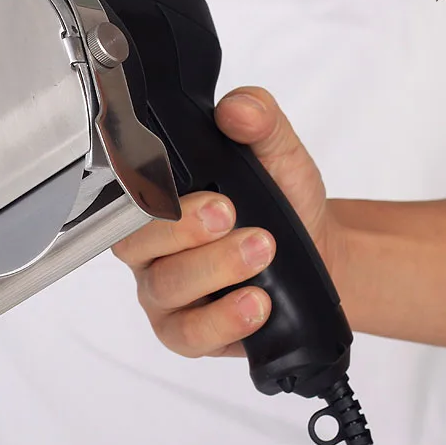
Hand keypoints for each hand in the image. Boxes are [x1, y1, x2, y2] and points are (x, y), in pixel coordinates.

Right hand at [112, 86, 340, 357]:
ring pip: (165, 287)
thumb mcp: (279, 152)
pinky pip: (188, 335)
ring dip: (213, 268)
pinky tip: (256, 302)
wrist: (318, 253)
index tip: (177, 176)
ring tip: (262, 250)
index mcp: (160, 198)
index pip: (127, 190)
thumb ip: (259, 122)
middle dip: (183, 228)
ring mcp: (168, 292)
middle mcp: (153, 246)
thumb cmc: (285, 202)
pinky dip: (222, 320)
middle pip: (135, 242)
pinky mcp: (189, 331)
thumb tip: (236, 109)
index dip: (143, 184)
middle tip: (229, 212)